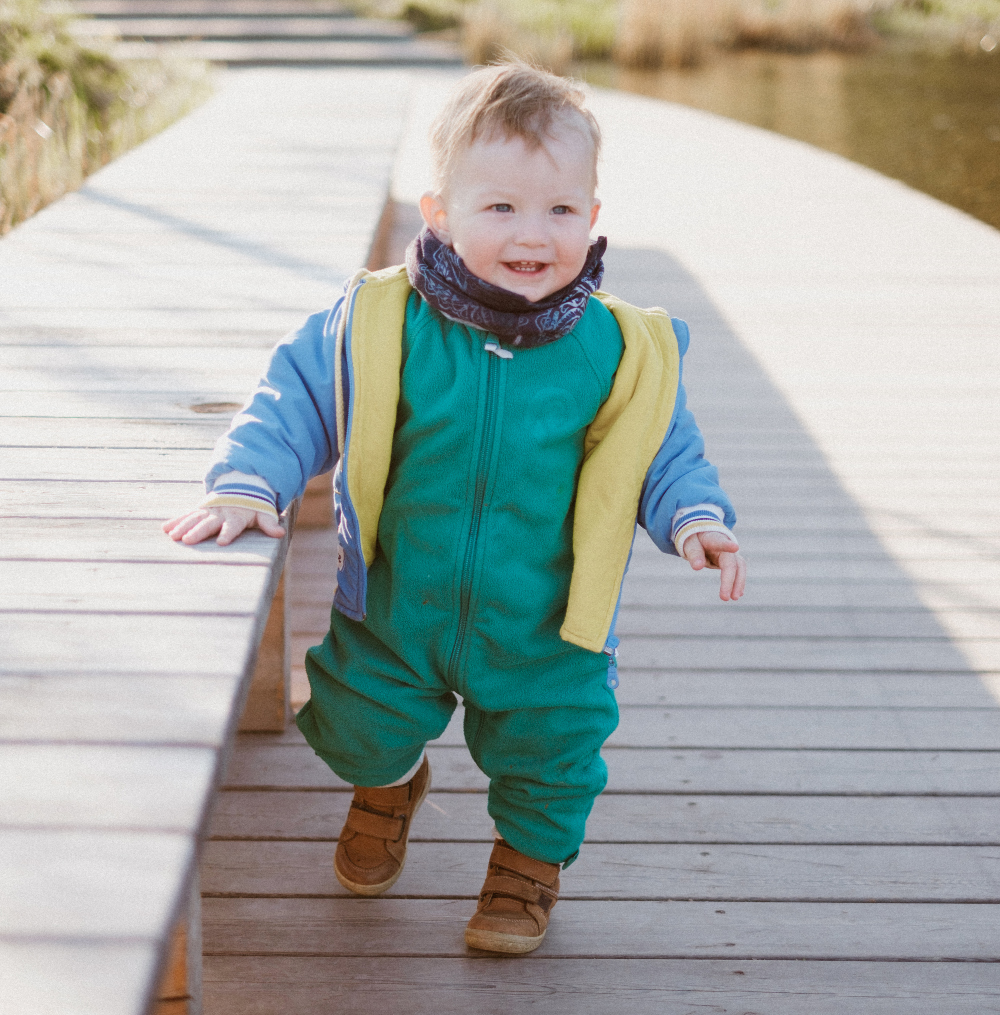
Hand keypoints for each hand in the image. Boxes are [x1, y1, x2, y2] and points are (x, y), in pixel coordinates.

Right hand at [162, 506, 285, 545]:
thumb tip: (281, 532)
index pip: (233, 526)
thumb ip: (270, 524)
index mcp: (237, 516)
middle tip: (187, 540)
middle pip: (209, 523)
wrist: (242, 487)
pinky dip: (176, 521)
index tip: (221, 542)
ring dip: (183, 527)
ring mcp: (209, 511)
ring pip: (195, 518)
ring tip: (173, 536)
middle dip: (198, 531)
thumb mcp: (264, 514)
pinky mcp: (201, 510)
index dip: (228, 533)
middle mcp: (221, 513)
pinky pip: (187, 515)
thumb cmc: (254, 507)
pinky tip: (165, 528)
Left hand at [682, 531, 745, 601]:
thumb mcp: (689, 544)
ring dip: (738, 583)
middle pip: (731, 562)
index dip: (727, 545)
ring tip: (734, 598)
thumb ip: (694, 554)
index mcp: (713, 538)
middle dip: (730, 580)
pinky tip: (737, 594)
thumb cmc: (695, 540)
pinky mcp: (732, 561)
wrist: (703, 535)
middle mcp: (726, 546)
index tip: (735, 547)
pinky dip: (738, 582)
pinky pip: (738, 571)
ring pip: (739, 567)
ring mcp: (731, 553)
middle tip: (725, 597)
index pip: (720, 542)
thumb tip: (698, 567)